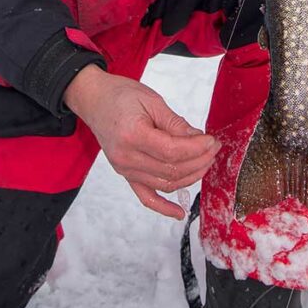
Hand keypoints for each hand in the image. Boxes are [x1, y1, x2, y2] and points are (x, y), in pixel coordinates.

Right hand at [64, 65, 220, 218]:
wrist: (94, 99)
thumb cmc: (121, 95)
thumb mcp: (152, 101)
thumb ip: (176, 124)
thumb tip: (199, 140)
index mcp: (133, 135)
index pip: (173, 152)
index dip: (197, 148)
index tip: (212, 141)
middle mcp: (127, 158)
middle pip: (172, 170)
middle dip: (199, 161)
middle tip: (214, 147)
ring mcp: (124, 170)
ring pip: (165, 184)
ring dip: (190, 177)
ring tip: (206, 162)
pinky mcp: (125, 174)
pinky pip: (146, 197)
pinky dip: (163, 207)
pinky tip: (180, 213)